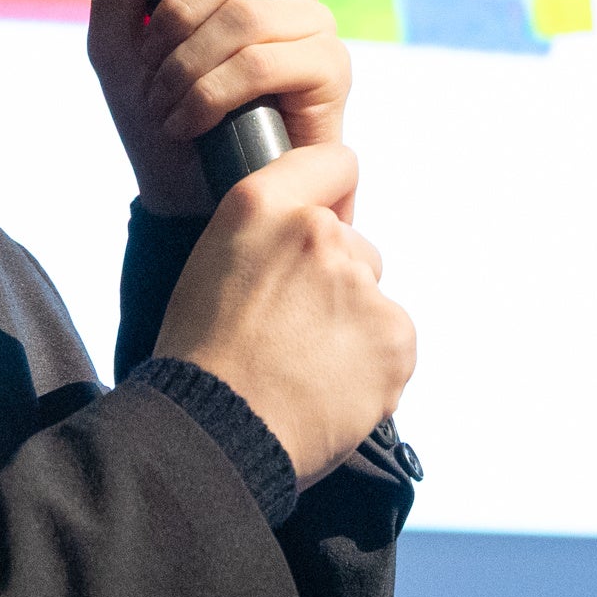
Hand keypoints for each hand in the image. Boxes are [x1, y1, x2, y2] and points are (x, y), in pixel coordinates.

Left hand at [87, 0, 351, 217]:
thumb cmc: (154, 111)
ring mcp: (313, 24)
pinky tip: (190, 122)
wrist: (182, 193)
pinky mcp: (330, 70)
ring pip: (245, 15)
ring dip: (185, 67)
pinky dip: (211, 93)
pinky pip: (264, 60)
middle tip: (151, 71)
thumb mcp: (116, 39)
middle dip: (174, 20)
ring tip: (166, 105)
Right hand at [151, 141, 412, 485]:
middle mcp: (319, 232)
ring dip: (352, 328)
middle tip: (292, 329)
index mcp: (262, 205)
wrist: (214, 432)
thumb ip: (266, 233)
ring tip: (304, 367)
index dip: (330, 196)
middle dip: (336, 283)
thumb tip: (304, 237)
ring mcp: (362, 285)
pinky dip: (372, 367)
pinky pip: (394, 343)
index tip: (323, 225)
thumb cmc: (201, 359)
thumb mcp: (211, 263)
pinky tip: (328, 387)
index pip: (333, 163)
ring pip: (373, 300)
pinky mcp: (395, 336)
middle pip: (357, 247)